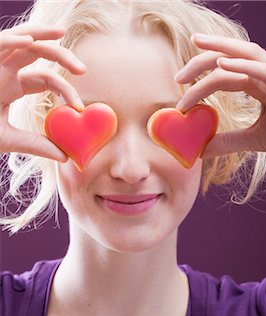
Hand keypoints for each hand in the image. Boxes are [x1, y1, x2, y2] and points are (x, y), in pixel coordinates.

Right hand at [0, 24, 85, 161]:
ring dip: (42, 34)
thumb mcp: (10, 139)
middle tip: (83, 70)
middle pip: (39, 54)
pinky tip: (30, 41)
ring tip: (61, 33)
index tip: (78, 107)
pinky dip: (12, 39)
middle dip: (62, 56)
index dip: (65, 90)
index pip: (47, 80)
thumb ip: (36, 145)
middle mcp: (5, 70)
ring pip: (21, 39)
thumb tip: (65, 157)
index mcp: (12, 86)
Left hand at [175, 34, 265, 163]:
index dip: (202, 77)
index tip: (180, 90)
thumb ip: (229, 141)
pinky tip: (221, 64)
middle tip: (179, 75)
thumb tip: (201, 150)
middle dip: (203, 59)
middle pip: (232, 56)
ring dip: (218, 50)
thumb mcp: (255, 140)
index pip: (226, 72)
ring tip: (194, 51)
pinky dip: (241, 64)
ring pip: (246, 53)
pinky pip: (262, 69)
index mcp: (261, 85)